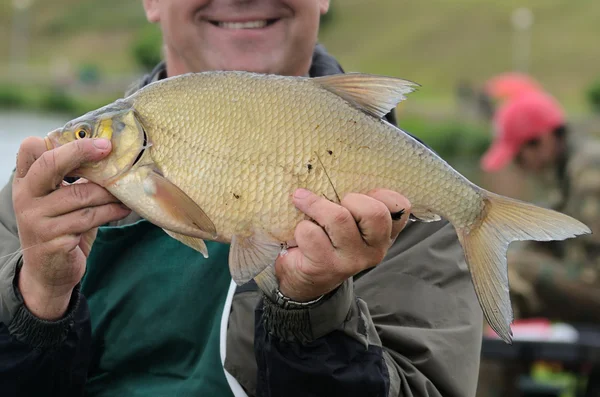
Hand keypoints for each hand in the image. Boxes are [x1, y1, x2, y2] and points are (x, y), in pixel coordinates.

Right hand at [12, 137, 130, 319]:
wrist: (49, 272)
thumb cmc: (62, 226)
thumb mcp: (62, 200)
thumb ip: (75, 179)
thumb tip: (110, 153)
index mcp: (26, 182)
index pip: (31, 150)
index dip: (61, 142)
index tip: (94, 141)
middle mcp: (25, 198)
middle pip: (50, 165)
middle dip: (80, 152)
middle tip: (107, 148)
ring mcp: (37, 221)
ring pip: (81, 195)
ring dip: (109, 191)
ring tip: (126, 189)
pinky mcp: (54, 241)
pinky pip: (89, 219)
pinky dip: (111, 211)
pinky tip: (123, 208)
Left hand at [275, 188, 410, 301]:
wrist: (305, 276)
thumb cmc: (328, 238)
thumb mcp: (350, 221)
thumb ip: (355, 202)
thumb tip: (336, 167)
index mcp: (386, 234)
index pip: (401, 206)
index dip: (377, 193)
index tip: (355, 195)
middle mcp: (375, 250)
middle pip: (374, 212)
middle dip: (348, 199)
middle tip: (333, 201)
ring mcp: (352, 261)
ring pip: (339, 218)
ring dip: (314, 205)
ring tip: (302, 202)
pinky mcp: (326, 266)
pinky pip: (311, 233)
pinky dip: (301, 227)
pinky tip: (301, 235)